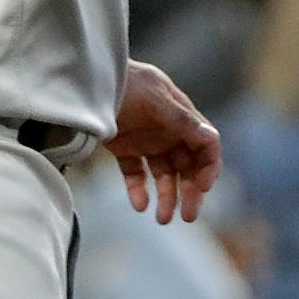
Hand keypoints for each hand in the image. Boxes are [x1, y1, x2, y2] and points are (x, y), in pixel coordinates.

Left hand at [107, 61, 221, 223]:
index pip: (206, 146)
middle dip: (190, 191)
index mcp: (182, 117)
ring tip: (162, 219)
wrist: (87, 78)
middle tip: (188, 216)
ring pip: (163, 175)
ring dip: (167, 197)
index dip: (209, 168)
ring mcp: (147, 141)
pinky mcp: (124, 149)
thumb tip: (211, 138)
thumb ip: (181, 120)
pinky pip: (136, 174)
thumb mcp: (155, 100)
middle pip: (187, 166)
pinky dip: (138, 190)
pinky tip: (140, 205)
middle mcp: (169, 131)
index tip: (203, 188)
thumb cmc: (126, 82)